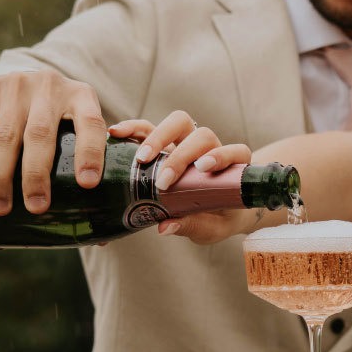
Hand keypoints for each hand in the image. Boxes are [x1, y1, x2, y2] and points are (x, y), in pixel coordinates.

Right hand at [0, 70, 106, 213]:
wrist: (24, 80)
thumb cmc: (58, 112)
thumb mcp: (80, 117)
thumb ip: (93, 147)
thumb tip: (103, 194)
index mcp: (81, 95)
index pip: (90, 123)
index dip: (90, 153)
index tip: (87, 184)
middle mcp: (49, 86)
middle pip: (41, 135)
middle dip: (36, 175)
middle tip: (36, 207)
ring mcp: (16, 85)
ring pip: (6, 135)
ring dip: (1, 175)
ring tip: (0, 206)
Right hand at [109, 111, 254, 244]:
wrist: (216, 210)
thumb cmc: (219, 217)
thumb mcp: (211, 228)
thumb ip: (192, 226)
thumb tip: (165, 227)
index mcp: (230, 168)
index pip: (234, 152)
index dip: (222, 155)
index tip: (203, 168)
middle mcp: (211, 150)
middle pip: (200, 135)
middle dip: (180, 156)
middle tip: (163, 181)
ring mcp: (187, 143)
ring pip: (178, 123)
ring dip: (158, 137)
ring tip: (140, 159)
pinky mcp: (165, 144)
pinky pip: (151, 127)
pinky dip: (135, 128)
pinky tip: (117, 133)